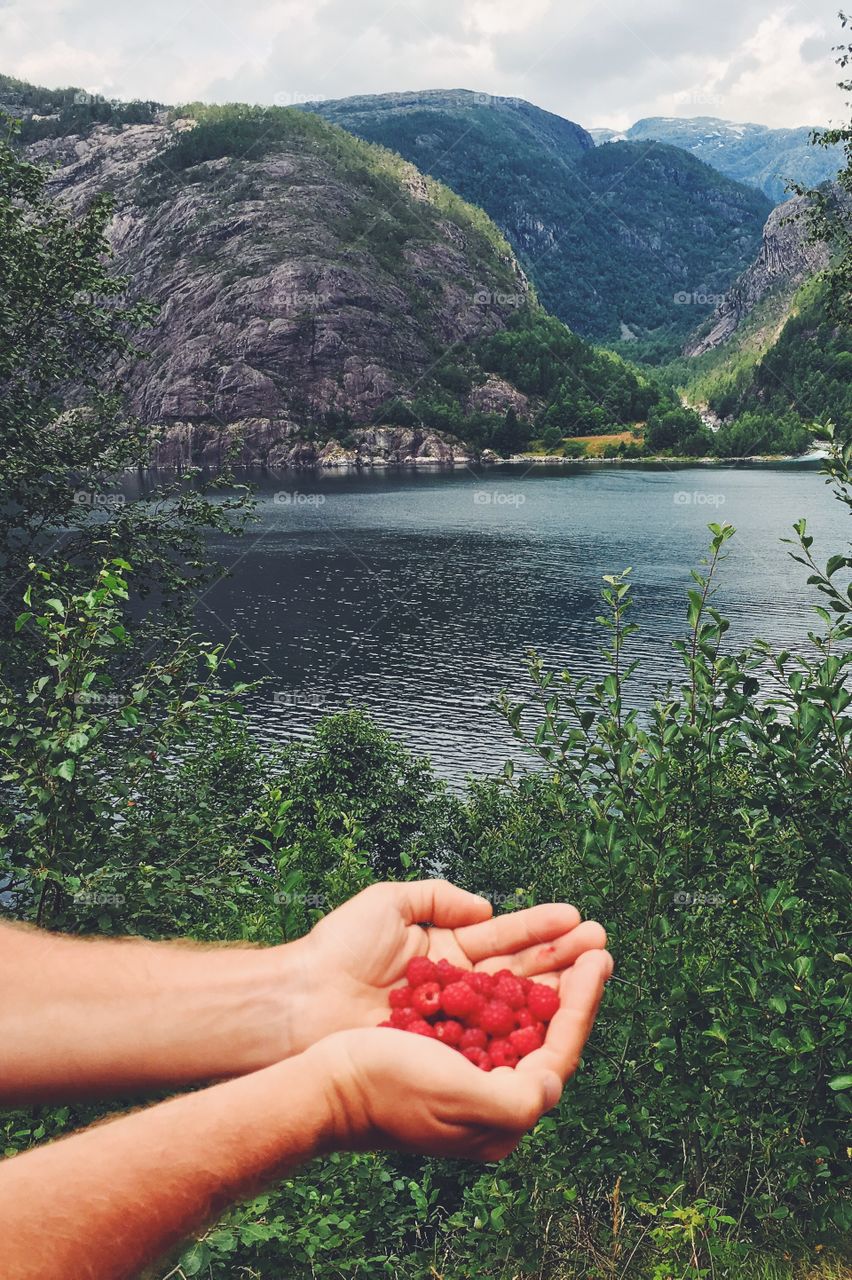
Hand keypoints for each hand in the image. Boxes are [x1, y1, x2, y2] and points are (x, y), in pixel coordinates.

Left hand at [286, 879, 606, 1054]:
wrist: (299, 1001)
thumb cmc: (336, 950)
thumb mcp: (389, 902)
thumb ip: (439, 897)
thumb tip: (487, 909)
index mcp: (448, 955)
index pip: (507, 940)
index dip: (543, 930)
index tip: (578, 918)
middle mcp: (460, 993)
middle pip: (523, 975)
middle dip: (565, 959)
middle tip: (603, 945)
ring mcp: (457, 1027)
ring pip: (519, 1008)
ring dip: (559, 990)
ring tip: (597, 969)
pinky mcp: (449, 1057)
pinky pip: (497, 1043)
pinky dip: (530, 1029)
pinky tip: (561, 1013)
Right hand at [307, 948, 613, 1160]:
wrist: (324, 1083)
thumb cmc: (386, 1087)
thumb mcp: (458, 1098)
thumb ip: (517, 1098)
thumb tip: (554, 1082)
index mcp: (500, 1118)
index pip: (559, 1054)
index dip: (583, 1003)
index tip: (599, 959)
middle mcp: (489, 1097)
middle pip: (544, 1033)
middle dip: (571, 985)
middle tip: (595, 942)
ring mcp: (466, 1072)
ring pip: (520, 1017)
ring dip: (544, 974)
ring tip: (568, 939)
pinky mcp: (443, 1050)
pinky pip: (488, 1013)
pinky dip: (507, 983)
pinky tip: (516, 958)